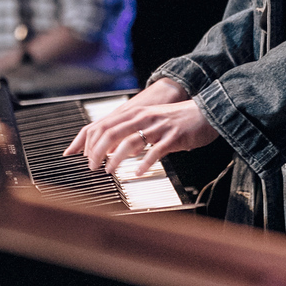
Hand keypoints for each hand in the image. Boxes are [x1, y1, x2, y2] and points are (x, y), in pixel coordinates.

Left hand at [62, 77, 219, 173]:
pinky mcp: (172, 137)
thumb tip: (110, 148)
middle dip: (97, 152)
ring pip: (129, 142)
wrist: (205, 113)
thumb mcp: (149, 121)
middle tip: (92, 167)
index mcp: (134, 114)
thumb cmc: (175, 120)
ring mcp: (157, 127)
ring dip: (116, 158)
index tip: (80, 155)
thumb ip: (130, 131)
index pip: (103, 125)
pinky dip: (144, 163)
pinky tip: (137, 172)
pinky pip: (155, 151)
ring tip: (109, 171)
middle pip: (111, 133)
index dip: (89, 141)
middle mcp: (142, 118)